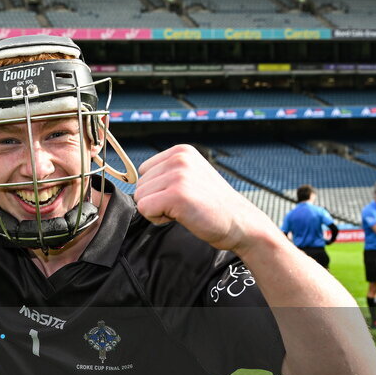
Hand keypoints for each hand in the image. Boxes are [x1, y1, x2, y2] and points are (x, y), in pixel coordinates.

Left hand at [135, 145, 270, 252]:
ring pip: (140, 197)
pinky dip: (158, 219)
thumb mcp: (190, 177)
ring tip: (183, 209)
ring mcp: (178, 175)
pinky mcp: (176, 194)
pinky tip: (181, 216)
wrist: (239, 223)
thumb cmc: (213, 205)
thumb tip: (135, 180)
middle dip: (156, 200)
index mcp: (181, 151)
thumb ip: (166, 173)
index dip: (157, 189)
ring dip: (157, 210)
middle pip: (139, 185)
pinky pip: (144, 209)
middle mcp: (179, 158)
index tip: (180, 195)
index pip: (144, 170)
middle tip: (183, 205)